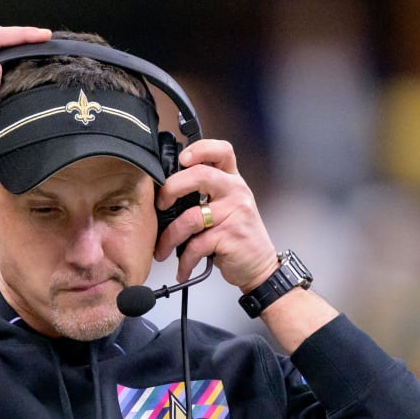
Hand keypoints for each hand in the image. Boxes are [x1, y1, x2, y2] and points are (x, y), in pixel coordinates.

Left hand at [153, 139, 278, 291]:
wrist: (259, 266)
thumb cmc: (235, 237)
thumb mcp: (225, 208)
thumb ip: (203, 195)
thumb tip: (164, 192)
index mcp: (232, 181)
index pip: (221, 151)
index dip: (200, 149)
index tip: (181, 159)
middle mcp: (236, 192)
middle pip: (200, 175)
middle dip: (171, 188)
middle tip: (160, 205)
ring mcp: (236, 213)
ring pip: (191, 217)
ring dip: (169, 237)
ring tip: (162, 250)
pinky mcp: (230, 236)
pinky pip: (196, 245)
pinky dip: (184, 260)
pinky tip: (181, 269)